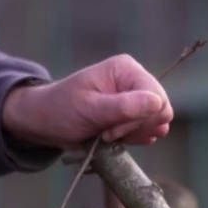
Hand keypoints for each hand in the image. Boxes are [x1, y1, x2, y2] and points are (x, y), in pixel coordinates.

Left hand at [1, 54, 173, 149]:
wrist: (46, 121)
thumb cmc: (61, 110)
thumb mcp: (89, 110)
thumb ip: (123, 107)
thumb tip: (156, 103)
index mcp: (126, 69)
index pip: (156, 98)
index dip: (139, 120)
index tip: (110, 130)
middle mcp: (136, 79)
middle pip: (162, 110)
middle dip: (136, 128)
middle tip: (107, 133)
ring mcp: (137, 96)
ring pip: (158, 122)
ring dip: (135, 134)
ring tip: (108, 134)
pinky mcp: (135, 112)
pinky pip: (151, 130)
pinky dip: (135, 138)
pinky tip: (115, 137)